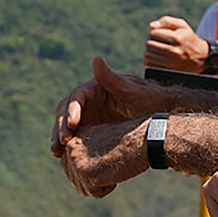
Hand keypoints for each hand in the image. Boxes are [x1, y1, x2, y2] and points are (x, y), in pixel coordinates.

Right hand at [51, 57, 171, 156]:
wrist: (160, 119)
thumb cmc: (149, 99)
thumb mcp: (133, 90)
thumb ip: (112, 78)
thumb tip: (96, 58)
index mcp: (94, 88)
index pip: (76, 97)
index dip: (71, 110)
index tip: (72, 125)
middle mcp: (88, 102)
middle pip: (65, 111)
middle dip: (61, 126)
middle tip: (61, 142)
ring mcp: (88, 117)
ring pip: (66, 126)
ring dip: (59, 138)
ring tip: (57, 152)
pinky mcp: (91, 131)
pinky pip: (75, 138)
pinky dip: (68, 147)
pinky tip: (64, 158)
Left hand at [57, 117, 146, 197]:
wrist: (145, 140)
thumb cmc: (131, 143)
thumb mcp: (103, 147)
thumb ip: (87, 159)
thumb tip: (77, 180)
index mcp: (75, 138)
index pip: (74, 169)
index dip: (95, 170)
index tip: (108, 158)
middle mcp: (70, 147)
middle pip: (77, 180)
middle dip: (95, 179)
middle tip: (112, 162)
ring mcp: (75, 160)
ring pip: (84, 189)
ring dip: (102, 183)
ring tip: (113, 164)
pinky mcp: (84, 172)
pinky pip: (94, 193)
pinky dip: (108, 187)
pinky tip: (115, 170)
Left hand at [146, 16, 211, 71]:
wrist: (201, 59)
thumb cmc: (189, 39)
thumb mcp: (182, 26)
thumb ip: (166, 21)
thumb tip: (151, 26)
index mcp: (178, 38)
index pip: (153, 33)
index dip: (155, 33)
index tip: (161, 35)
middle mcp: (174, 51)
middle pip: (149, 44)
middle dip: (152, 42)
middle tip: (159, 43)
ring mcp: (171, 64)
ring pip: (147, 55)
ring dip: (150, 52)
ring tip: (158, 51)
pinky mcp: (167, 72)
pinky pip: (149, 65)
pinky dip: (150, 61)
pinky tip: (157, 59)